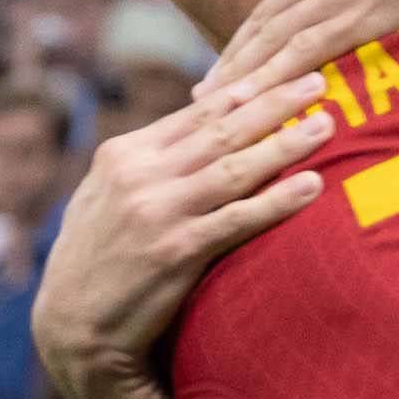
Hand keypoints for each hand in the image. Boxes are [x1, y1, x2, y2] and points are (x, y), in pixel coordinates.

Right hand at [29, 76, 337, 398]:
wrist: (72, 327)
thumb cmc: (96, 262)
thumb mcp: (103, 198)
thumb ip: (144, 165)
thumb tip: (191, 133)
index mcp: (122, 154)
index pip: (194, 114)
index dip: (245, 90)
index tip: (283, 70)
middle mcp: (138, 175)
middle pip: (221, 130)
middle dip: (274, 103)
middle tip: (317, 81)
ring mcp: (158, 212)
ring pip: (235, 167)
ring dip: (285, 144)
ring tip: (326, 125)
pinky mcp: (177, 251)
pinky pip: (238, 219)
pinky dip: (278, 200)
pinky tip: (312, 185)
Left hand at [200, 0, 398, 101]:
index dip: (258, 29)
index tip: (237, 53)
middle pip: (265, 23)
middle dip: (235, 59)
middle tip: (207, 92)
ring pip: (271, 42)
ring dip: (239, 77)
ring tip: (212, 106)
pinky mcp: (353, 18)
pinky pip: (299, 55)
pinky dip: (268, 79)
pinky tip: (246, 102)